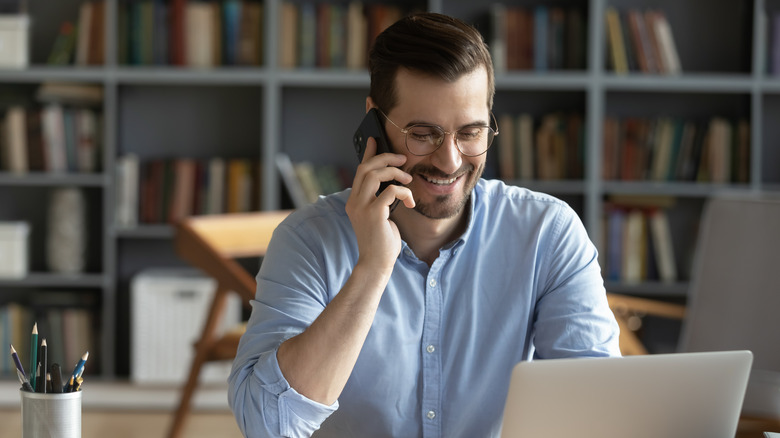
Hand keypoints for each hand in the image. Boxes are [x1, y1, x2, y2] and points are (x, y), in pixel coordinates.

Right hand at [346, 137, 414, 271]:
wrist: (376, 263)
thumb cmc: (381, 242)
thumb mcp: (380, 216)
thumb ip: (381, 200)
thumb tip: (392, 184)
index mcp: (354, 201)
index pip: (360, 171)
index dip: (368, 154)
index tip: (374, 140)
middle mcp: (354, 202)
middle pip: (366, 168)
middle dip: (385, 158)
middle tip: (402, 159)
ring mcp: (362, 207)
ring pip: (375, 175)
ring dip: (395, 173)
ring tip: (408, 180)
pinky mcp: (374, 214)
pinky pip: (390, 191)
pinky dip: (403, 192)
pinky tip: (410, 202)